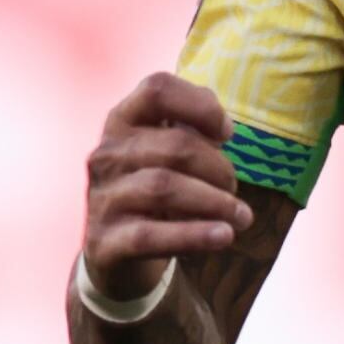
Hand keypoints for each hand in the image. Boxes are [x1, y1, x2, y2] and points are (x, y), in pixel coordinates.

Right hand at [79, 71, 249, 312]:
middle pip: (174, 145)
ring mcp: (101, 198)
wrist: (117, 254)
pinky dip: (193, 235)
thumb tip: (222, 128)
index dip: (200, 105)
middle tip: (235, 189)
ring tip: (241, 216)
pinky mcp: (103, 241)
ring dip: (214, 202)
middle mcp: (106, 154)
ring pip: (164, 188)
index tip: (226, 134)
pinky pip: (151, 235)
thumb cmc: (155, 192)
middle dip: (218, 168)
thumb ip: (194, 130)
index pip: (157, 89)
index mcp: (122, 122)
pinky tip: (224, 236)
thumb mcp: (169, 154)